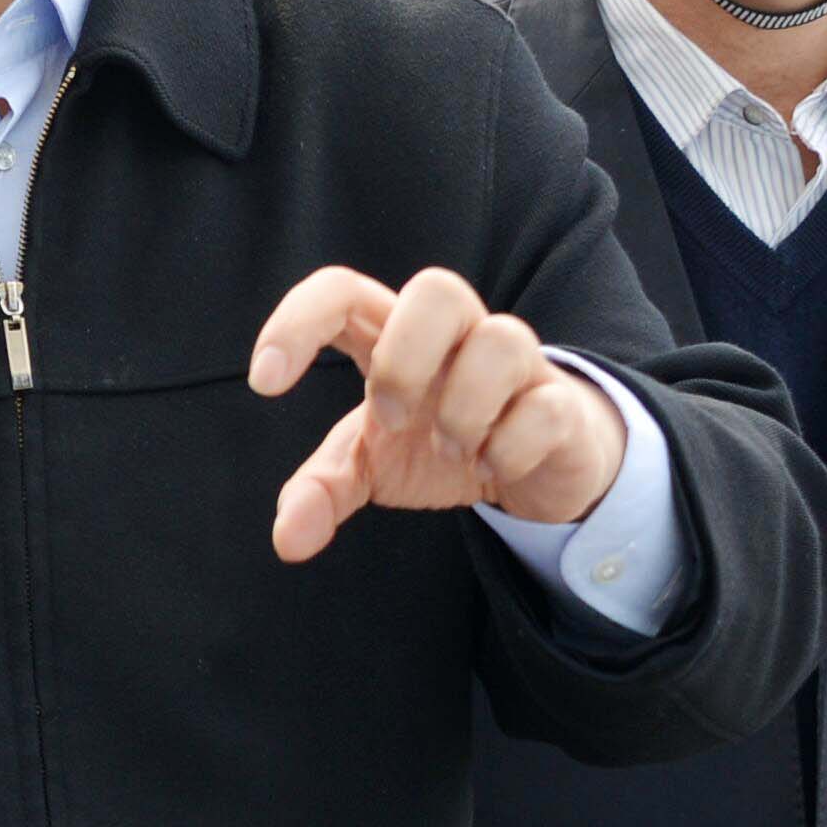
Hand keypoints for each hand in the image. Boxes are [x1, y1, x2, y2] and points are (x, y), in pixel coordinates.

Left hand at [249, 265, 626, 563]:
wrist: (536, 466)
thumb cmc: (441, 444)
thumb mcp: (373, 467)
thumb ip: (324, 490)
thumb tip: (288, 539)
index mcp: (396, 336)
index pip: (343, 290)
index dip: (298, 320)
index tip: (265, 381)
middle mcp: (458, 335)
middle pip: (437, 287)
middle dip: (404, 361)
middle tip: (389, 420)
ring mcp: (517, 362)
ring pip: (502, 339)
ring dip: (463, 410)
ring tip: (451, 451)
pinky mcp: (560, 403)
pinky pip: (544, 408)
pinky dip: (510, 449)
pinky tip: (494, 469)